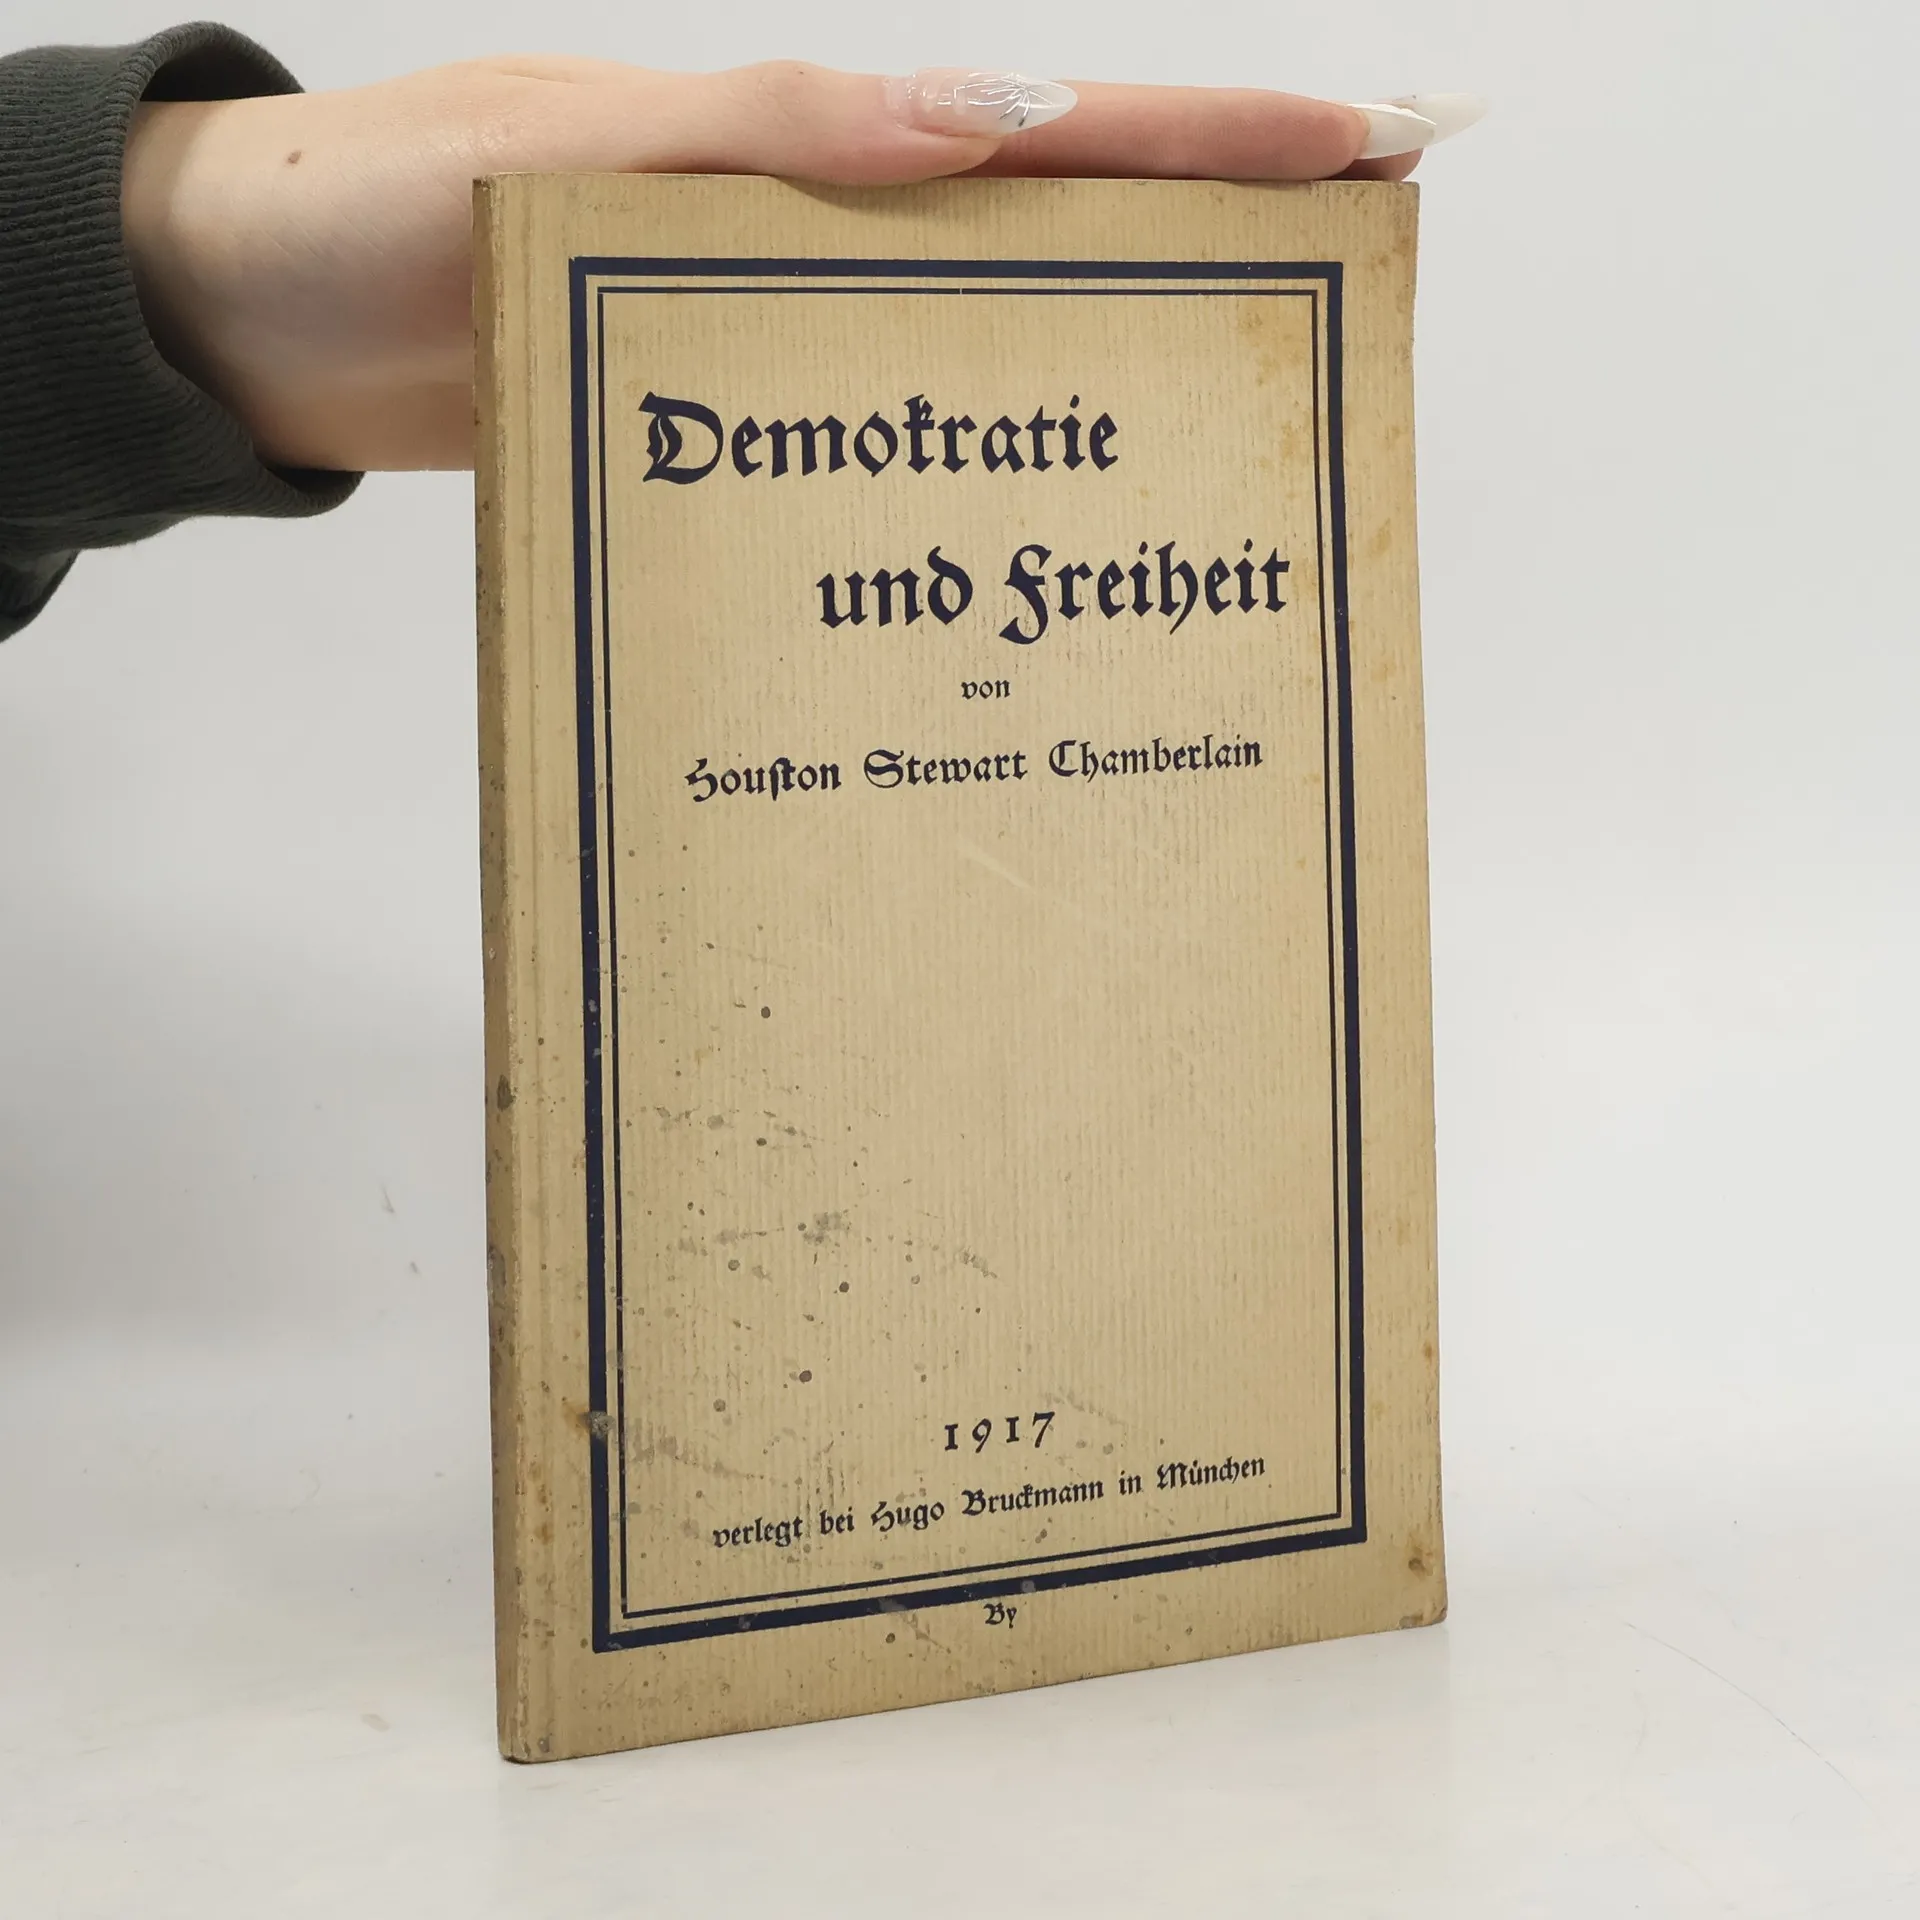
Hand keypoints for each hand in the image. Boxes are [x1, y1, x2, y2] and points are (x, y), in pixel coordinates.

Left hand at [120, 59, 1480, 472]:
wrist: (265, 322)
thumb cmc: (388, 212)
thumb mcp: (575, 147)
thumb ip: (771, 138)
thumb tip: (977, 113)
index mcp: (812, 149)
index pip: (1055, 134)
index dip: (1218, 144)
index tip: (1373, 150)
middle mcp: (821, 246)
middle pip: (1052, 251)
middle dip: (1206, 273)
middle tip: (1343, 320)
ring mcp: (782, 349)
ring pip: (974, 367)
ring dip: (1092, 399)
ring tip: (1212, 467)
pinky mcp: (732, 440)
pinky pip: (869, 458)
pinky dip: (951, 493)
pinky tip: (1001, 554)